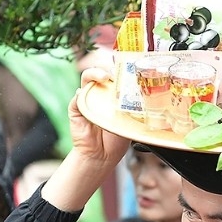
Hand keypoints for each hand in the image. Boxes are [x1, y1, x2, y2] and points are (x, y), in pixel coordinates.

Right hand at [42, 68, 132, 211]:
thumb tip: (145, 96)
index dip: (119, 67)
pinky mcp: (76, 109)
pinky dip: (80, 95)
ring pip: (87, 79)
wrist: (102, 156)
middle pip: (100, 72)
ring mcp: (87, 99)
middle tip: (115, 72)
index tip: (126, 64)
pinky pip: (76, 98)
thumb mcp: (129, 120)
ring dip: (94, 74)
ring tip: (103, 77)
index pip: (115, 74)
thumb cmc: (117, 138)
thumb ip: (133, 107)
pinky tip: (85, 94)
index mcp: (113, 95)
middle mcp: (99, 94)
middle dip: (107, 67)